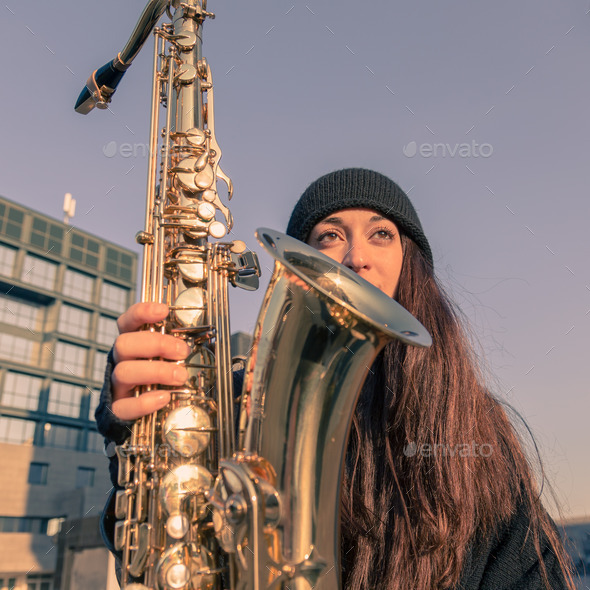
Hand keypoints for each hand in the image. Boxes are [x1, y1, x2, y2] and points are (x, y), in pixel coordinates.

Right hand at [111, 302, 189, 420]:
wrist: (149, 415)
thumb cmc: (163, 378)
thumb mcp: (171, 358)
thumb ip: (181, 347)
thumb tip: (210, 337)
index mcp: (133, 344)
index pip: (127, 322)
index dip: (141, 313)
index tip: (163, 311)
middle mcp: (121, 362)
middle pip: (123, 344)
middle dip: (155, 344)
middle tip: (182, 351)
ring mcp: (118, 386)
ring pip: (124, 372)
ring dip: (156, 371)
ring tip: (180, 376)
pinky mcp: (119, 410)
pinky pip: (124, 406)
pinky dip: (145, 402)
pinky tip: (164, 398)